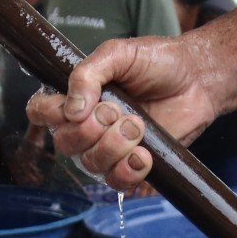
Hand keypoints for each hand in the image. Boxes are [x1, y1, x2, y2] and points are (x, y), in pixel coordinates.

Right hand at [28, 36, 227, 189]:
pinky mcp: (132, 165)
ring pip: (90, 165)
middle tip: (119, 111)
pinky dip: (128, 172)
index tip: (80, 106)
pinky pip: (116, 183)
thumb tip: (71, 109)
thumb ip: (88, 74)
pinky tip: (144, 155)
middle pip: (64, 143)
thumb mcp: (118, 54)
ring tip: (138, 126)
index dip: (51, 114)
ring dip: (114, 147)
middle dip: (92, 130)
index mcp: (75, 96)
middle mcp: (85, 125)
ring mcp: (107, 148)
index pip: (40, 112)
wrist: (196, 79)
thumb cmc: (156, 61)